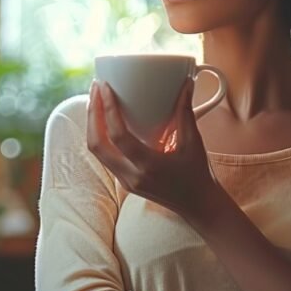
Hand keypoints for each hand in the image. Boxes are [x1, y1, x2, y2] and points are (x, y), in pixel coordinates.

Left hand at [86, 78, 216, 218]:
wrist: (198, 206)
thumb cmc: (198, 176)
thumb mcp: (193, 143)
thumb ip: (186, 112)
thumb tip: (186, 84)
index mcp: (148, 166)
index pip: (118, 136)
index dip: (107, 109)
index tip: (105, 88)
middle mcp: (131, 176)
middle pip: (96, 144)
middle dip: (92, 114)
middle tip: (96, 90)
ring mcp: (125, 182)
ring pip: (96, 151)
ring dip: (93, 125)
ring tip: (97, 101)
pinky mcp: (124, 182)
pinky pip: (104, 156)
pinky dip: (100, 136)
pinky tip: (105, 120)